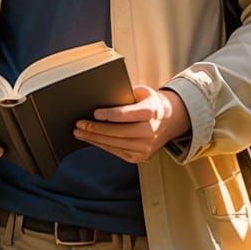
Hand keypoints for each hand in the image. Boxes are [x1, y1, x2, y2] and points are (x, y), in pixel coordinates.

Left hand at [73, 85, 190, 163]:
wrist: (170, 120)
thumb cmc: (151, 103)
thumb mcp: (142, 93)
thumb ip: (125, 95)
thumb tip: (102, 100)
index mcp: (152, 111)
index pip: (127, 114)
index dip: (109, 114)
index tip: (95, 113)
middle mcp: (150, 131)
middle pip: (118, 132)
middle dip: (96, 129)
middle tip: (80, 124)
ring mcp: (146, 147)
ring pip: (115, 144)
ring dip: (94, 139)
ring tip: (80, 133)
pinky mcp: (140, 156)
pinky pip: (117, 152)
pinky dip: (102, 146)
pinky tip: (92, 140)